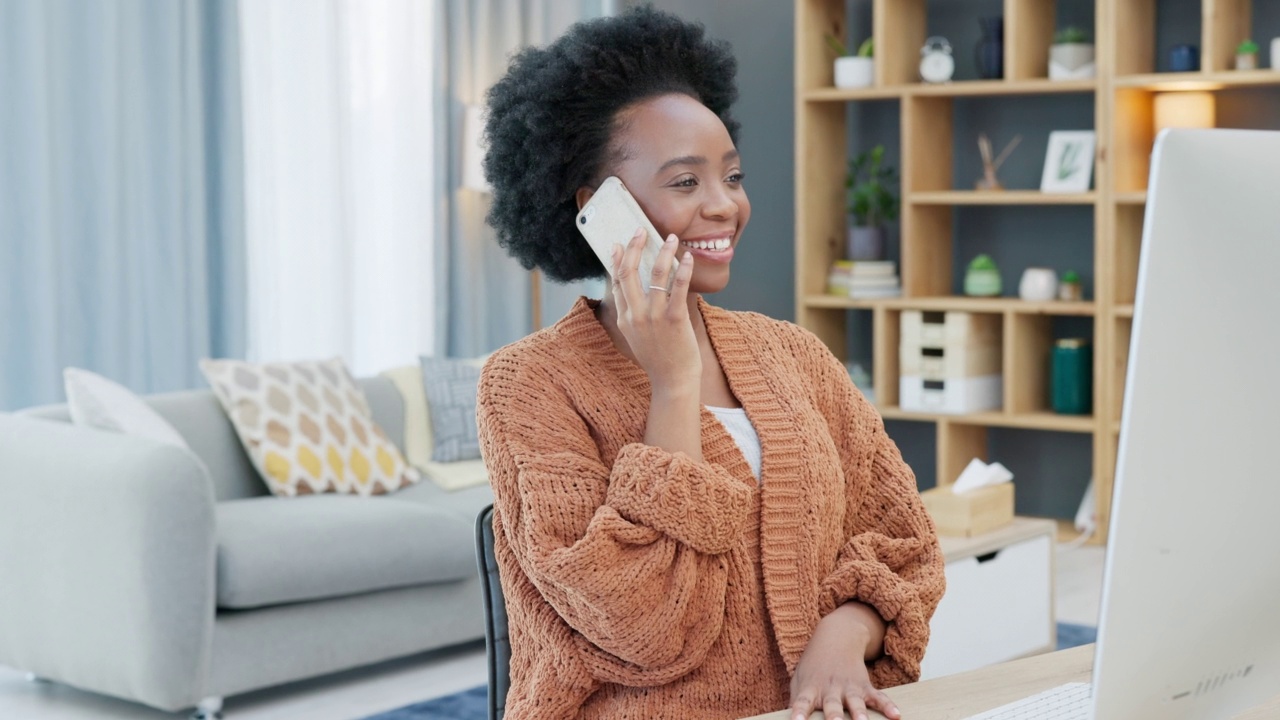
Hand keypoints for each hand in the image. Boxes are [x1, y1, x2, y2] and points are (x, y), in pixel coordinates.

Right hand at [610, 228, 698, 393]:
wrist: (672, 381)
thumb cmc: (659, 358)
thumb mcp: (637, 337)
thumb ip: (633, 315)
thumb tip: (635, 294)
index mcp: (624, 318)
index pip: (616, 282)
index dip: (617, 260)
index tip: (619, 244)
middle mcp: (635, 315)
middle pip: (628, 272)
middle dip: (634, 247)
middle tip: (640, 230)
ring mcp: (654, 317)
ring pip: (655, 275)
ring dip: (663, 252)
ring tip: (671, 237)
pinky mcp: (674, 319)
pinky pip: (678, 287)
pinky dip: (683, 269)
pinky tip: (688, 258)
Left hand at [789, 608, 898, 719]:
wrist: (836, 637)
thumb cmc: (814, 667)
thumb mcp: (799, 680)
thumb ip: (796, 702)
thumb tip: (790, 719)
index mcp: (811, 688)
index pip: (802, 702)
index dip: (798, 712)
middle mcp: (830, 688)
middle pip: (832, 704)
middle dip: (834, 716)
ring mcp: (849, 687)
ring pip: (855, 702)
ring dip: (859, 713)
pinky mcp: (865, 686)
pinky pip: (878, 697)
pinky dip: (888, 706)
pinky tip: (896, 716)